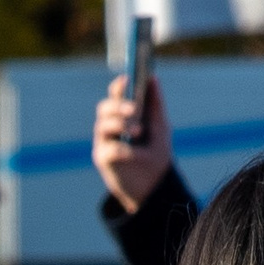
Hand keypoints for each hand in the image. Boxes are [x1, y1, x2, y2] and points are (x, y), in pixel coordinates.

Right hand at [91, 72, 173, 213]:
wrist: (154, 186)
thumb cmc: (155, 155)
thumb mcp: (160, 128)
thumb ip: (156, 105)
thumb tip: (153, 78)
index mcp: (123, 115)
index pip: (116, 94)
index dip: (118, 86)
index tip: (127, 79)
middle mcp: (110, 126)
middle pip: (104, 107)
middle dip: (119, 106)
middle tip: (135, 109)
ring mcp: (104, 142)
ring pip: (102, 125)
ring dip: (120, 124)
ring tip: (138, 131)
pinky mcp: (103, 159)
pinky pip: (108, 148)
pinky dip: (122, 148)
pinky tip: (133, 153)